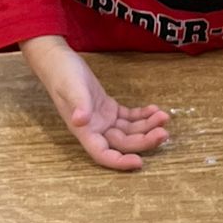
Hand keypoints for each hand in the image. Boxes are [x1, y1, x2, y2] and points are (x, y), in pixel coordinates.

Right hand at [22, 34, 169, 171]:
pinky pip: (129, 118)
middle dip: (145, 140)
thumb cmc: (62, 73)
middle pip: (124, 144)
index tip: (139, 162)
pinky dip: (143, 115)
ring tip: (164, 117)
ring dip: (148, 126)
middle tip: (164, 131)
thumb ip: (78, 104)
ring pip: (130, 131)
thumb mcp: (71, 87)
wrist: (58, 60)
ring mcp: (103, 121)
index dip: (120, 162)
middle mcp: (95, 130)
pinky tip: (154, 109)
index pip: (102, 154)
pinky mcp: (109, 110)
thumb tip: (80, 121)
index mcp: (84, 131)